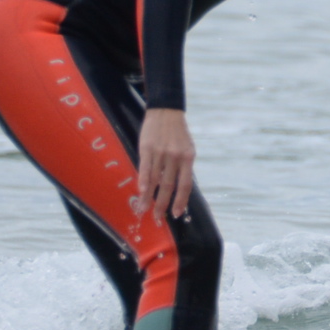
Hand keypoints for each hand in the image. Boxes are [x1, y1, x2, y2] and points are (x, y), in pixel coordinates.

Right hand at [136, 107, 195, 221]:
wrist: (166, 110)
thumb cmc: (177, 133)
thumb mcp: (186, 148)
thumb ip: (182, 167)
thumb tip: (176, 189)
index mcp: (188, 158)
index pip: (185, 185)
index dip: (181, 201)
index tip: (176, 214)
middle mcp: (176, 156)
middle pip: (169, 186)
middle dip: (163, 205)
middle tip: (158, 219)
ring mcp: (161, 152)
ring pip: (155, 180)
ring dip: (148, 198)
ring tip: (143, 210)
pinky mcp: (147, 148)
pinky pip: (145, 168)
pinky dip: (143, 182)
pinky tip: (141, 193)